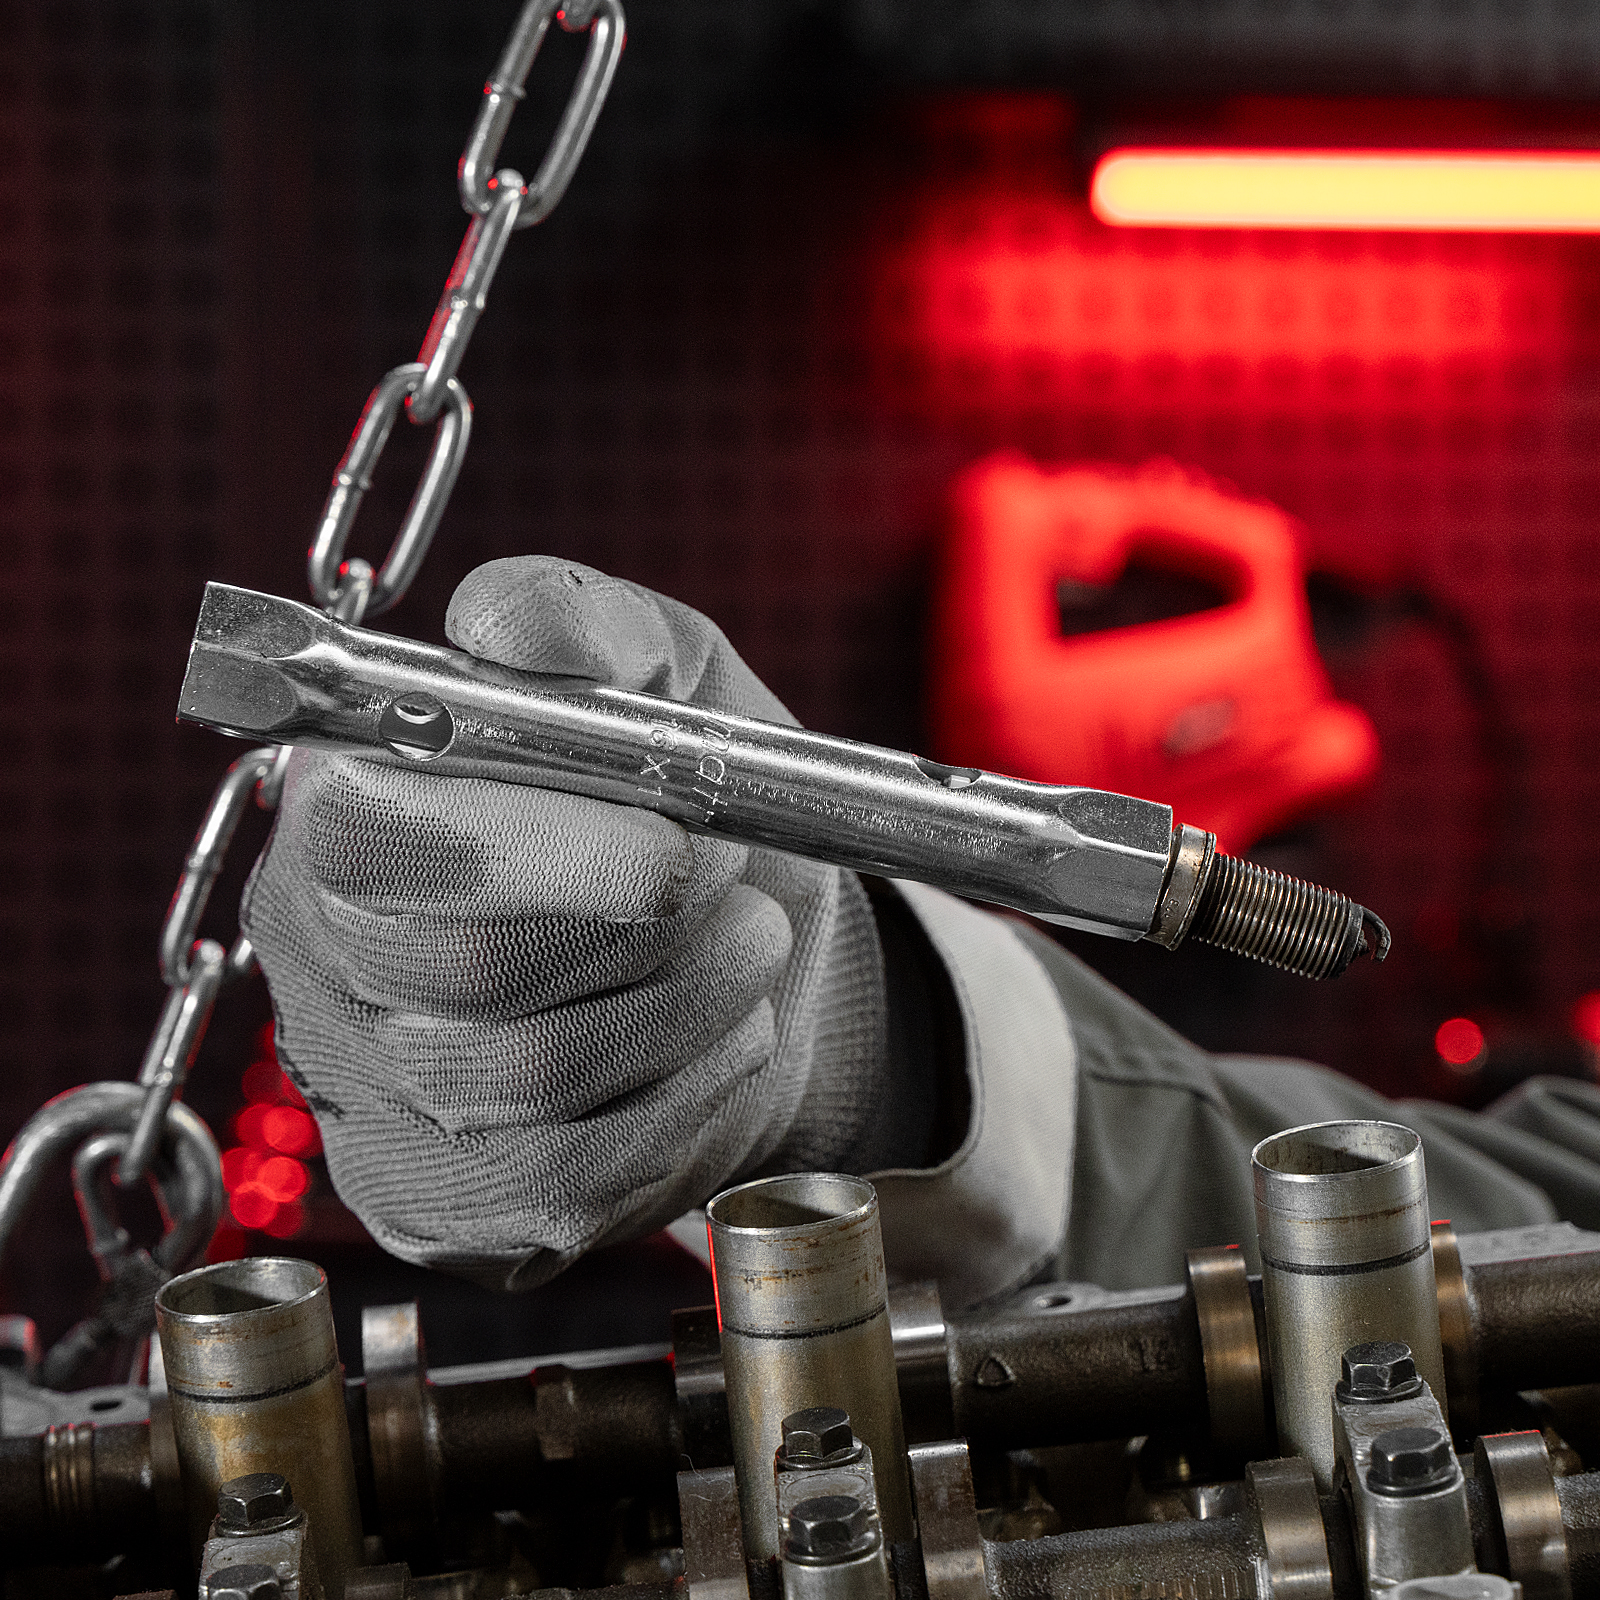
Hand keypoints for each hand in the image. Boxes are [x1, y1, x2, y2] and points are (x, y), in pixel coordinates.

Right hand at [240, 557, 895, 1287]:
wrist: (743, 947)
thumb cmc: (679, 804)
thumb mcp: (660, 679)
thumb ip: (585, 626)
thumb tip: (502, 618)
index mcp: (343, 818)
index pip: (371, 847)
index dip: (531, 846)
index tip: (670, 835)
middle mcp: (330, 968)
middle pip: (465, 974)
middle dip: (643, 925)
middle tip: (729, 872)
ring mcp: (382, 1101)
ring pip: (534, 1078)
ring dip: (686, 1001)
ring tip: (749, 937)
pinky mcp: (455, 1204)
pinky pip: (578, 1173)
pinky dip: (692, 1091)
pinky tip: (728, 1027)